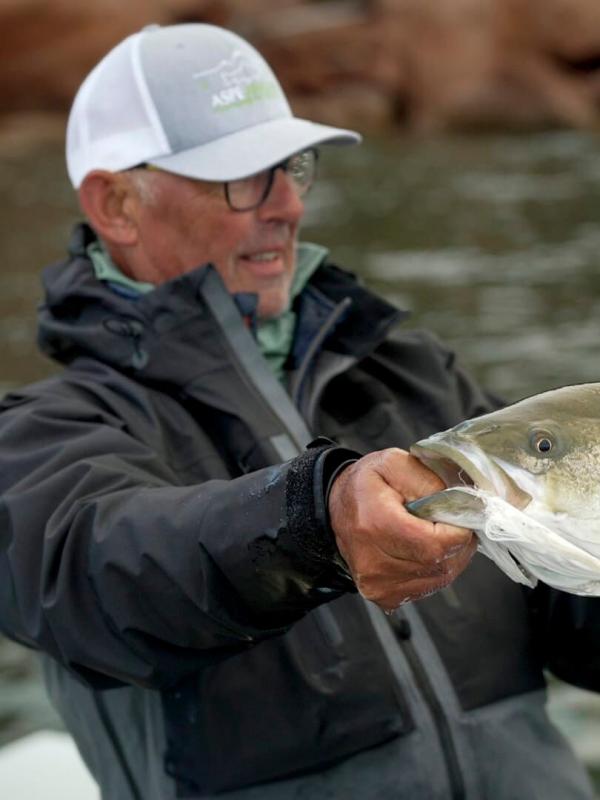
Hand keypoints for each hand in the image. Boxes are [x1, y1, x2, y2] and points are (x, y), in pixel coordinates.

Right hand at [328, 448, 475, 610]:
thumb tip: (462, 504)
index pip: (436, 545)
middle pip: (442, 564)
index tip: (458, 515)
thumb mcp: (395, 463)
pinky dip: (435, 569)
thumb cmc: (366, 485)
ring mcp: (377, 584)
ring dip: (449, 556)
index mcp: (375, 524)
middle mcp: (373, 562)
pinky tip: (422, 550)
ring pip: (440, 578)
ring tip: (434, 533)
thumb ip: (430, 480)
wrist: (337, 508)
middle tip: (448, 521)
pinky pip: (428, 587)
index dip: (459, 531)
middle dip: (457, 542)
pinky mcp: (383, 596)